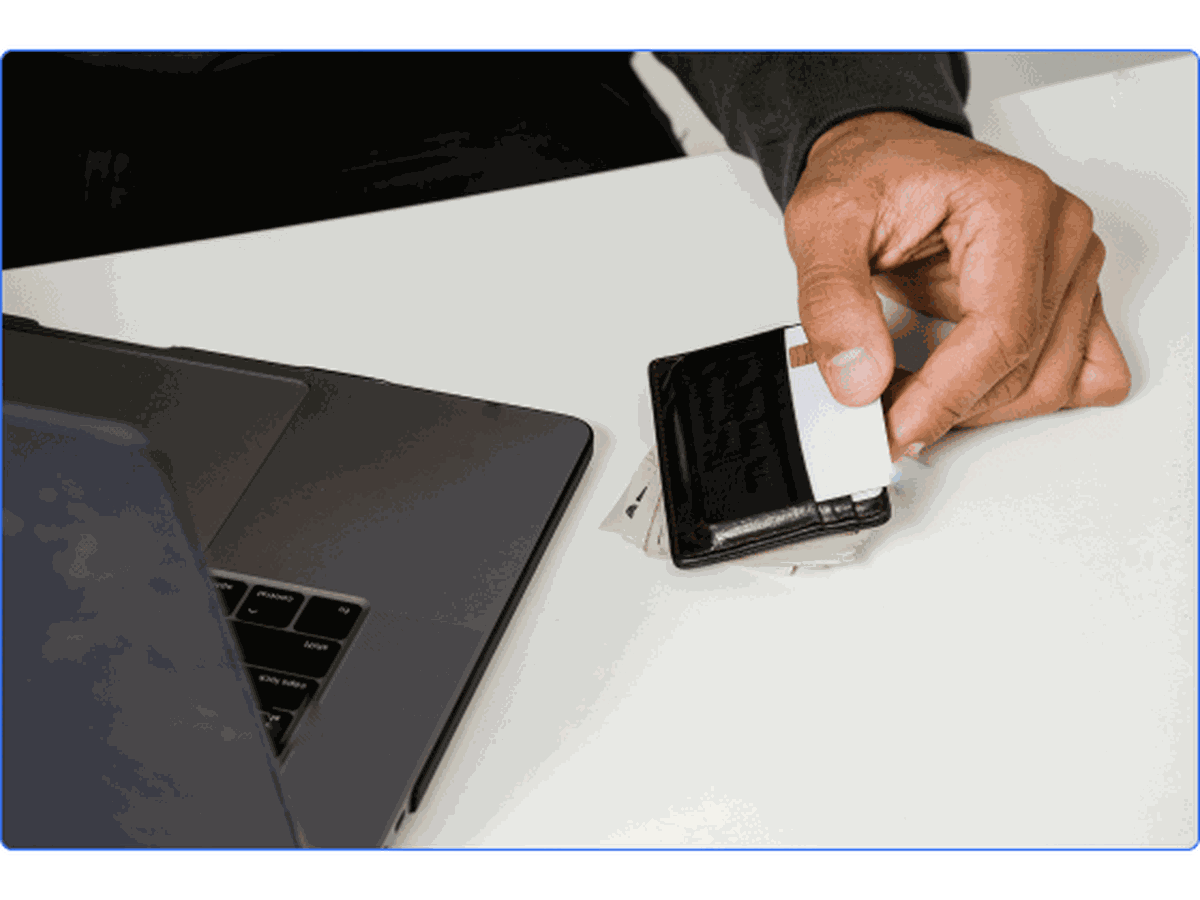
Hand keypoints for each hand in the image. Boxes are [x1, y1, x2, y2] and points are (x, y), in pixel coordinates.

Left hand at [784, 111, 1131, 460]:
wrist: (883, 157)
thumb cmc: (867, 176)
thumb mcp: (821, 224)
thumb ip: (833, 302)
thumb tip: (859, 381)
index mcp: (1011, 204)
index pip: (1001, 333)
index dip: (946, 397)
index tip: (896, 431)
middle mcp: (1059, 233)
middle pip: (1026, 368)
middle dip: (949, 408)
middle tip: (878, 415)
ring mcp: (1072, 267)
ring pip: (1050, 383)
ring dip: (975, 408)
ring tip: (905, 394)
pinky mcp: (1070, 297)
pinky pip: (1079, 375)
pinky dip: (1018, 397)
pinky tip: (962, 388)